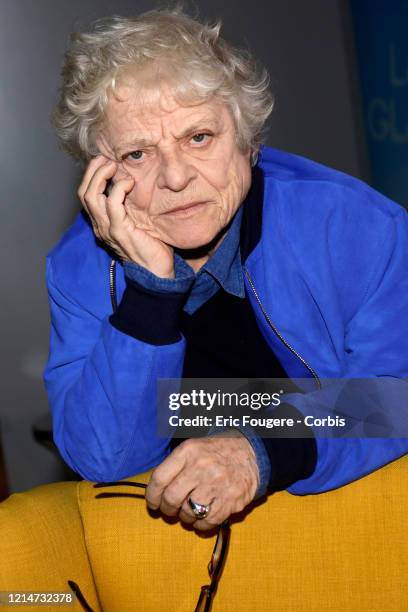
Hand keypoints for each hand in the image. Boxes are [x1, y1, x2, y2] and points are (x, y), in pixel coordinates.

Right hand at [77, 155, 174, 277]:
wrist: (155, 272)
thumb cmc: (150, 247)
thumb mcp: (137, 222)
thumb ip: (130, 206)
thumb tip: (133, 182)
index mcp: (101, 223)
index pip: (86, 194)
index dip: (92, 175)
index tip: (104, 161)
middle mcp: (99, 226)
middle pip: (84, 192)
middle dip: (93, 171)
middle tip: (107, 158)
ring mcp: (107, 229)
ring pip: (91, 196)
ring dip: (101, 176)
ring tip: (113, 165)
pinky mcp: (119, 231)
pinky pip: (112, 204)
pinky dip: (118, 189)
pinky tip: (128, 183)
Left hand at [145, 432, 259, 530]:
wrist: (251, 451)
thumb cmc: (216, 451)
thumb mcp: (194, 446)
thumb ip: (175, 465)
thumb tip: (156, 491)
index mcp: (189, 451)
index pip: (159, 478)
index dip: (152, 495)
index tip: (153, 503)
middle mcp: (201, 467)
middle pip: (171, 498)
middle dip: (167, 509)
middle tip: (170, 510)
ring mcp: (217, 484)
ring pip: (188, 513)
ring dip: (184, 517)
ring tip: (189, 511)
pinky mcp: (230, 500)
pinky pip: (207, 522)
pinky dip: (201, 525)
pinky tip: (202, 518)